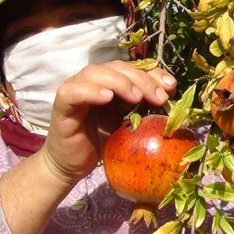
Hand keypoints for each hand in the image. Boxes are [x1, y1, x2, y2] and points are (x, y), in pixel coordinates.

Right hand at [42, 60, 176, 185]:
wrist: (72, 166)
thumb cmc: (101, 144)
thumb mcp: (129, 125)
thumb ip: (144, 108)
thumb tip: (170, 98)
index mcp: (110, 83)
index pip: (132, 68)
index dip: (152, 73)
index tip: (171, 85)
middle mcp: (92, 82)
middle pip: (116, 67)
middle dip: (141, 79)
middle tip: (159, 97)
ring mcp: (75, 90)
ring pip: (94, 72)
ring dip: (119, 82)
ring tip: (136, 98)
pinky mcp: (62, 106)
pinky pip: (72, 92)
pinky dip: (90, 91)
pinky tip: (107, 98)